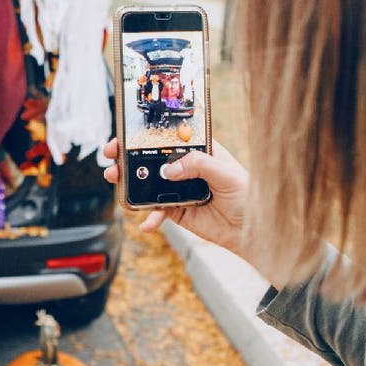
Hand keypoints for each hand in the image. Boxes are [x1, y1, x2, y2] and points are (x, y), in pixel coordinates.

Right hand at [102, 138, 249, 257]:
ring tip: (117, 181)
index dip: (147, 133)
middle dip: (129, 157)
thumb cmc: (249, 195)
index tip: (127, 134)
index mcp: (200, 150)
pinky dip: (149, 217)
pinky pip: (157, 211)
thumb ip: (198, 165)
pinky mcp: (177, 211)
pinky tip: (146, 223)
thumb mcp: (227, 173)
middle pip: (152, 158)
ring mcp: (179, 189)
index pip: (170, 136)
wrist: (253, 231)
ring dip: (130, 183)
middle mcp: (186, 168)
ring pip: (149, 183)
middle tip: (112, 156)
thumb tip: (168, 170)